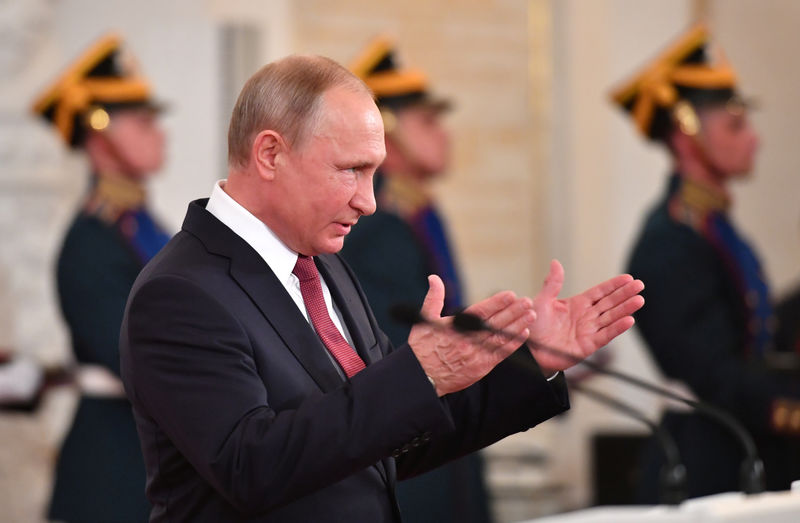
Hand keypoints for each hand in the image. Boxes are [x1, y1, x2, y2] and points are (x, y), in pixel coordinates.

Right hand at [408, 275, 535, 395]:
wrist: (422, 378)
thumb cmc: (422, 348)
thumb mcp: (424, 320)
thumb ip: (433, 298)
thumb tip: (434, 278)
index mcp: (455, 326)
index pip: (480, 312)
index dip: (496, 303)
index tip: (510, 295)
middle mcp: (467, 339)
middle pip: (494, 323)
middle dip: (512, 312)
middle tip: (527, 301)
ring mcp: (475, 354)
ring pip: (500, 337)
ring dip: (517, 325)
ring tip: (530, 314)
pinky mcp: (481, 367)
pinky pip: (501, 354)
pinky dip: (513, 344)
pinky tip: (523, 333)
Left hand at [527, 260, 643, 372]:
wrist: (529, 350)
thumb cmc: (533, 326)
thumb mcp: (541, 301)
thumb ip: (552, 284)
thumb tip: (555, 262)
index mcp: (577, 304)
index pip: (600, 292)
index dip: (614, 285)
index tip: (629, 278)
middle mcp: (586, 317)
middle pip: (609, 303)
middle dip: (625, 294)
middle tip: (640, 285)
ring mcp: (588, 331)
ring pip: (611, 318)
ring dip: (625, 309)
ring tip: (639, 300)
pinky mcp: (587, 346)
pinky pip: (605, 335)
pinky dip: (616, 328)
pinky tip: (629, 320)